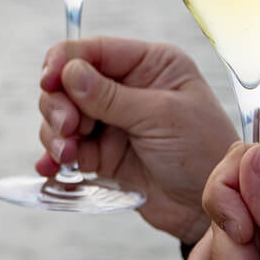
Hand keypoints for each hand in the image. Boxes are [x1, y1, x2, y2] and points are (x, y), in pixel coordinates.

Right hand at [34, 37, 238, 243]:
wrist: (211, 207)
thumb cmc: (203, 152)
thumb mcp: (161, 116)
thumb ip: (110, 96)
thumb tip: (69, 72)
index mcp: (149, 65)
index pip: (94, 51)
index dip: (64, 62)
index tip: (48, 81)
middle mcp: (127, 88)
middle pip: (69, 83)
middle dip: (60, 104)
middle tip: (67, 128)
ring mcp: (113, 122)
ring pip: (63, 116)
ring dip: (56, 134)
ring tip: (67, 155)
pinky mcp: (103, 154)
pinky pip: (67, 148)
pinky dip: (55, 157)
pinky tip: (52, 168)